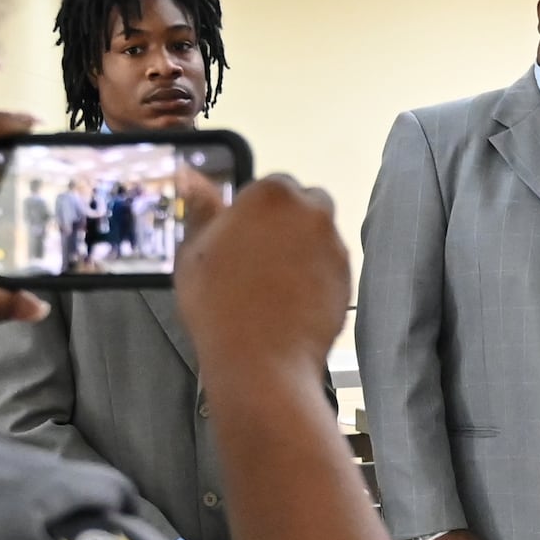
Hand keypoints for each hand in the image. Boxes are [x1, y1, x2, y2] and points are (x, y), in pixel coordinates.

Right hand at [172, 169, 348, 383]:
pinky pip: (330, 266)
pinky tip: (292, 301)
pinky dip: (316, 275)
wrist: (261, 362)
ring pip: (318, 235)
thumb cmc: (218, 305)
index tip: (240, 238)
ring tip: (274, 285)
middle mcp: (311, 212)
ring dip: (302, 249)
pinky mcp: (348, 277)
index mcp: (271, 195)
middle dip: (285, 224)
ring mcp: (334, 245)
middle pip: (302, 205)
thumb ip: (201, 209)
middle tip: (258, 259)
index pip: (268, 186)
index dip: (252, 213)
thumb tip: (191, 176)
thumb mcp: (194, 253)